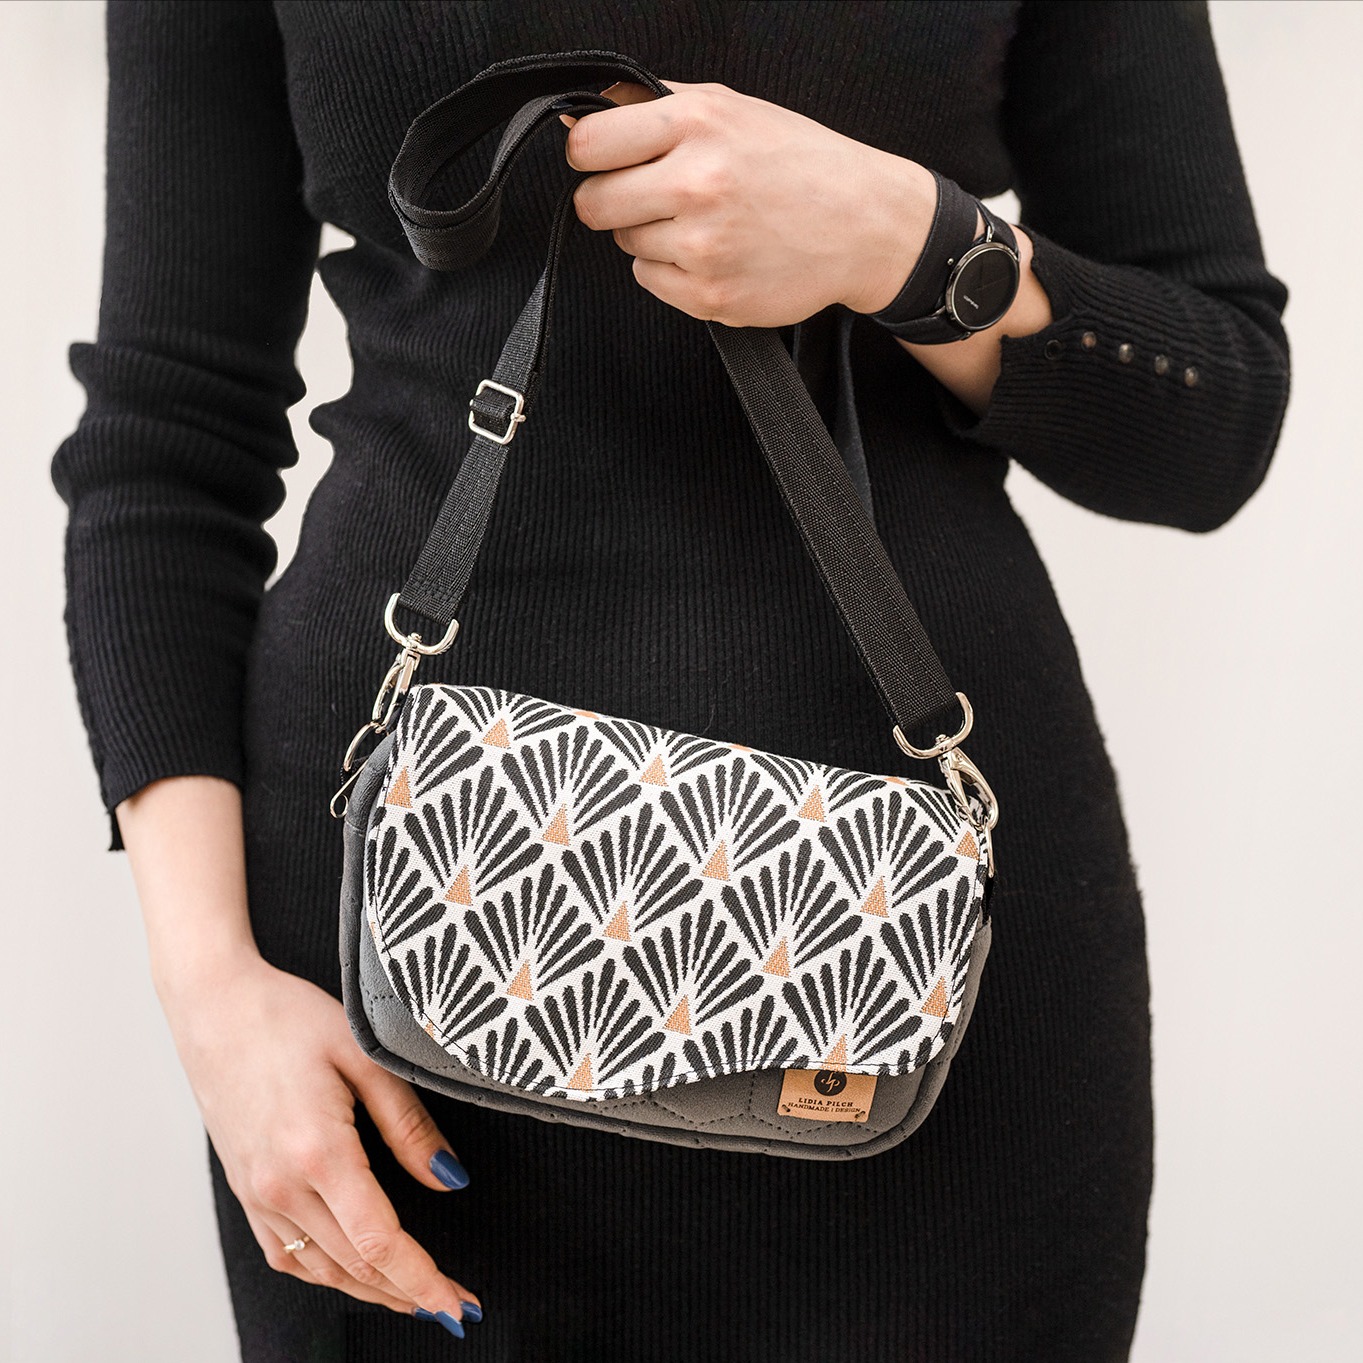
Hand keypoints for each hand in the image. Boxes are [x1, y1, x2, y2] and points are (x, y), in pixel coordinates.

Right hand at [161, 951, 479, 1324]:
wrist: (215, 1006)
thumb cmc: (289, 1018)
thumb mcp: (366, 1056)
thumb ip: (409, 1125)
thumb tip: (450, 1179)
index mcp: (317, 1153)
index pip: (380, 1243)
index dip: (425, 1281)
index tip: (460, 1304)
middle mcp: (281, 1186)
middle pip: (355, 1266)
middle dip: (410, 1294)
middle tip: (456, 1309)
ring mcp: (257, 1193)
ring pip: (320, 1270)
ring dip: (370, 1291)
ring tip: (415, 1298)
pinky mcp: (244, 1188)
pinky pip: (287, 1254)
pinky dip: (325, 1274)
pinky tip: (353, 1271)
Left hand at [561, 79, 938, 326]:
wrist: (865, 224)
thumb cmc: (799, 163)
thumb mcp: (730, 109)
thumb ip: (652, 108)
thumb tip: (577, 116)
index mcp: (697, 124)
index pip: (590, 145)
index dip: (589, 155)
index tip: (601, 161)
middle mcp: (697, 182)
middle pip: (595, 203)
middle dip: (613, 200)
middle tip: (652, 197)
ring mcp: (703, 245)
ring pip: (626, 243)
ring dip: (651, 235)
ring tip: (705, 222)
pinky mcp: (710, 295)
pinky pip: (651, 281)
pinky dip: (672, 270)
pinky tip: (714, 253)